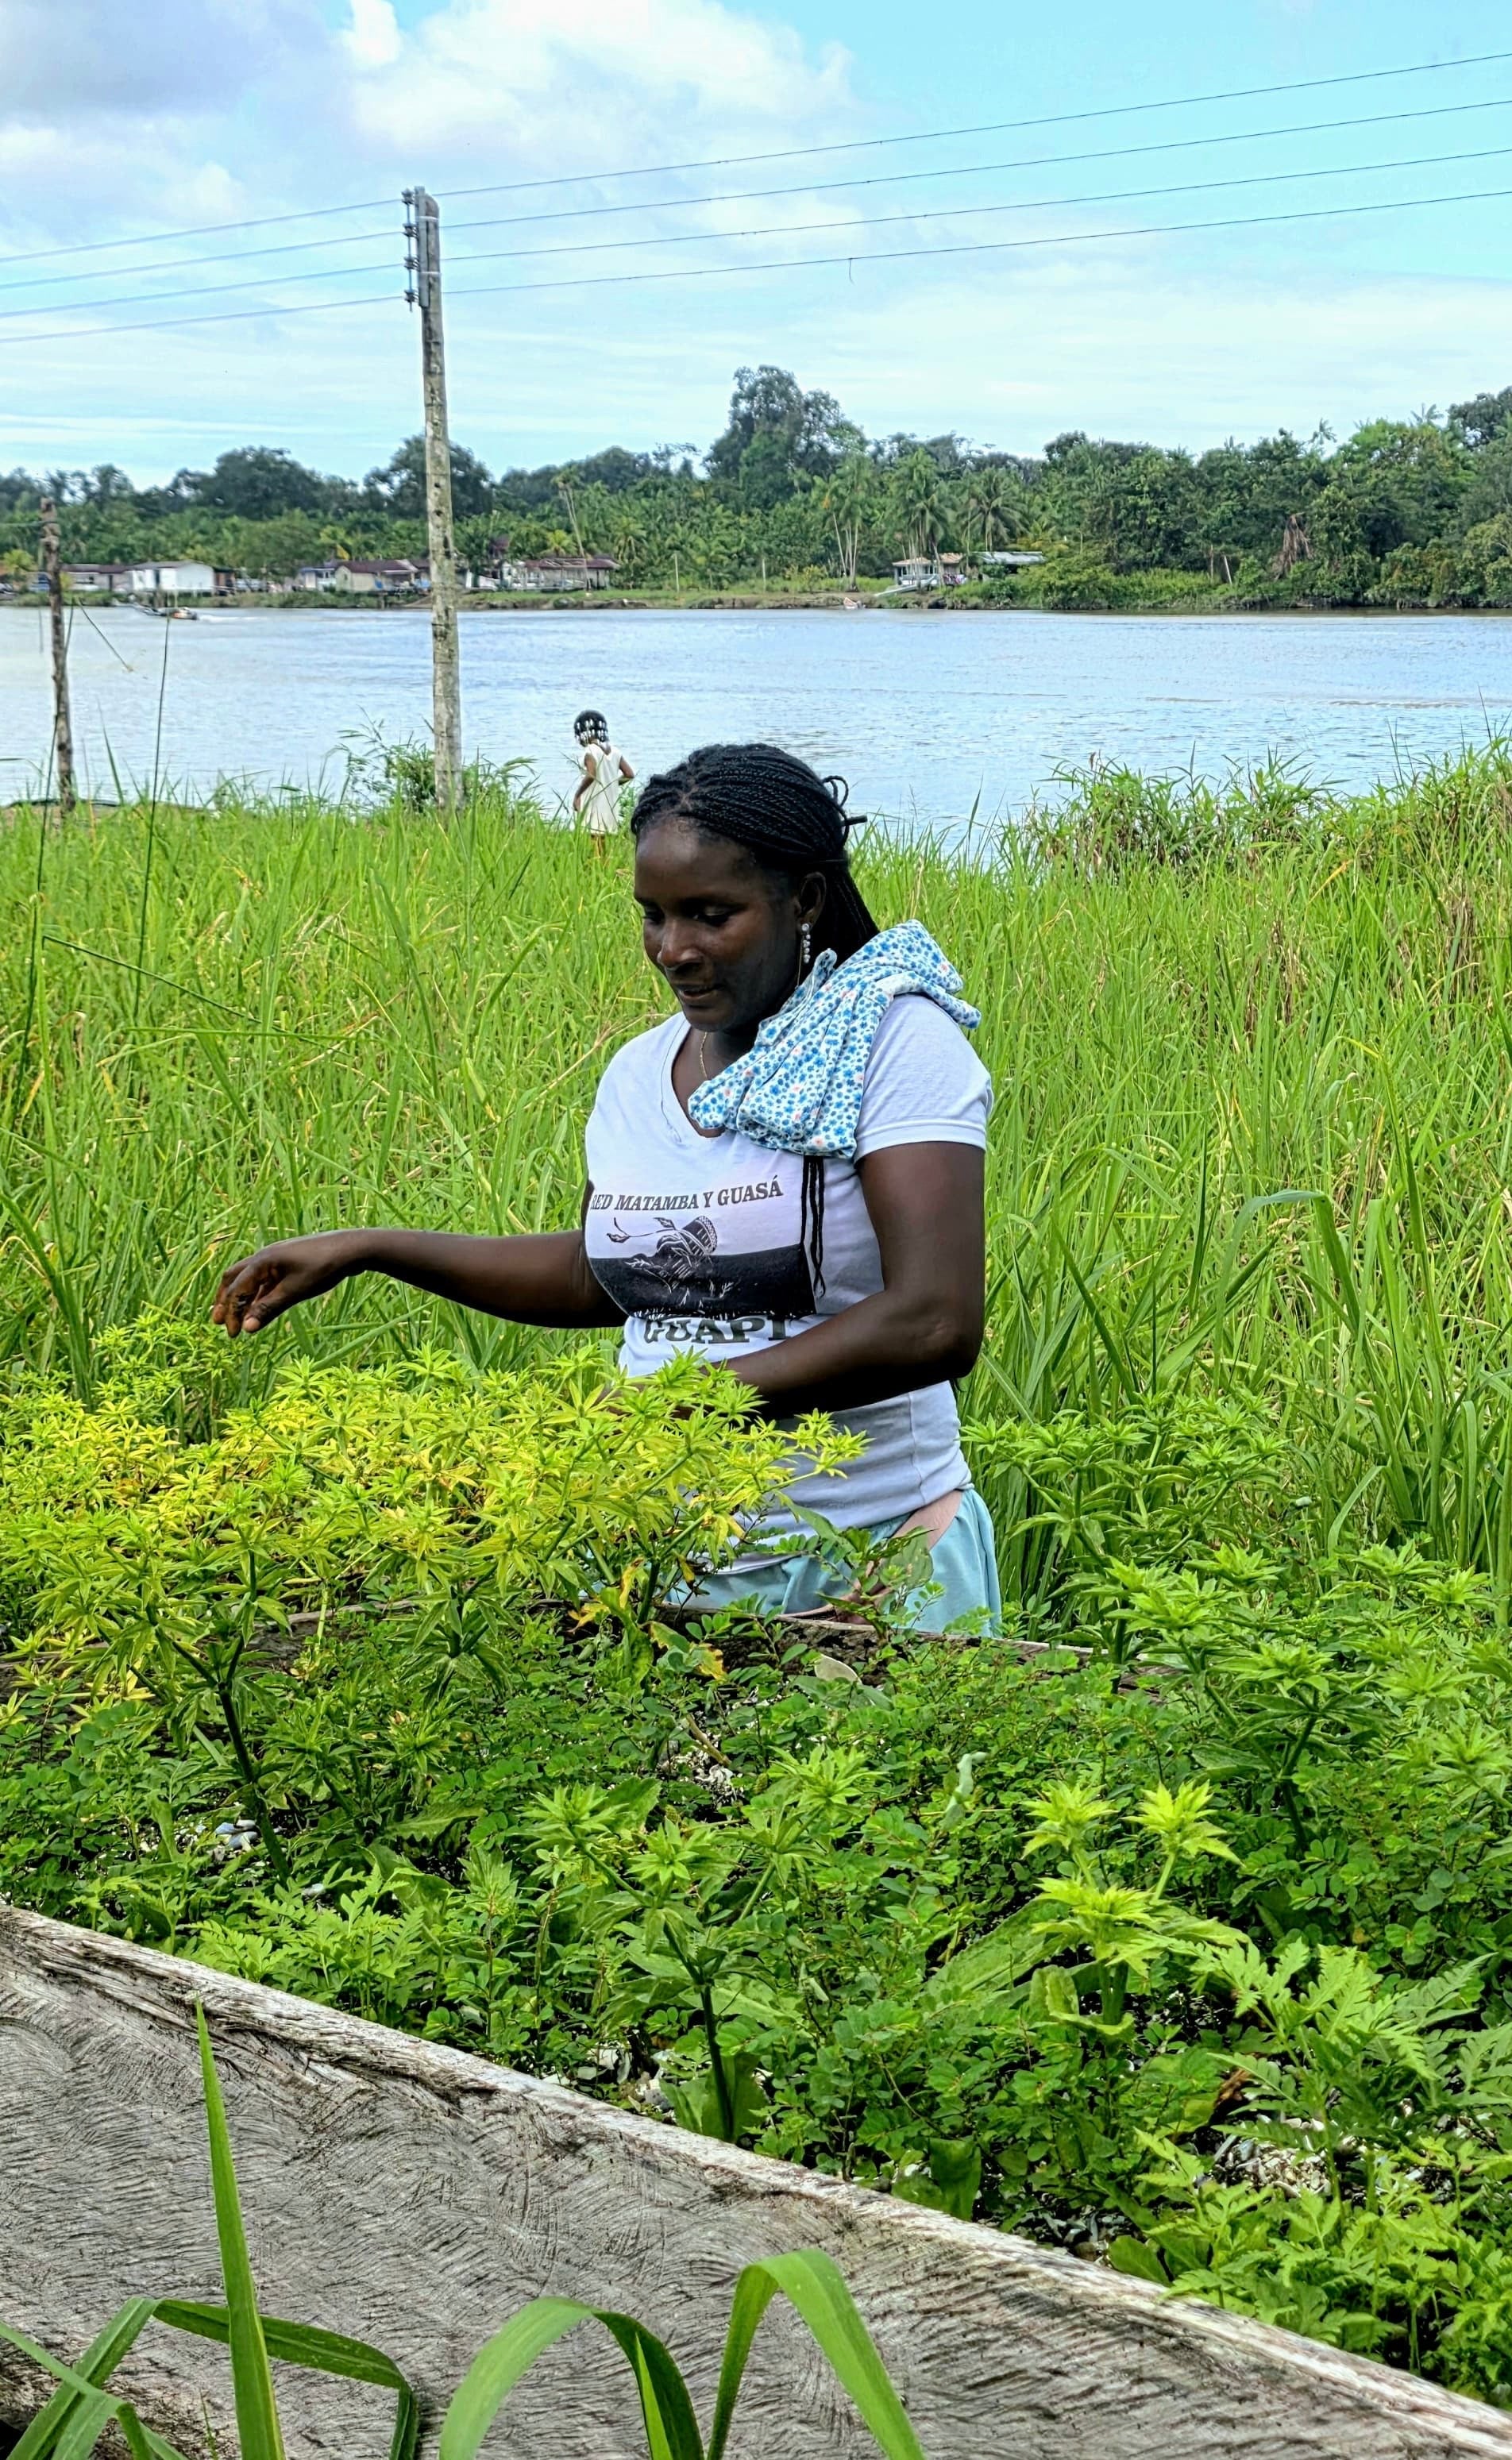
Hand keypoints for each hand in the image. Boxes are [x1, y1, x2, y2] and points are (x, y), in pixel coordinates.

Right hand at [212, 1230, 372, 1337]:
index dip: (232, 1312)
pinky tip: (258, 1308)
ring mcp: (276, 1258)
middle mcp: (265, 1256)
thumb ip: (269, 1309)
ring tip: (236, 1317)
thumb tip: (246, 1328)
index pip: (237, 1289)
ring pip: (249, 1279)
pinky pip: (265, 1279)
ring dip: (241, 1298)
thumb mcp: (295, 1291)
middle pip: (235, 1278)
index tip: (233, 1334)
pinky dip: (258, 1294)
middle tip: (218, 1321)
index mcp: (263, 1261)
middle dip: (225, 1300)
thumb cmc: (323, 1267)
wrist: (352, 1248)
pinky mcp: (287, 1263)